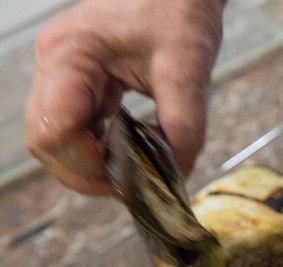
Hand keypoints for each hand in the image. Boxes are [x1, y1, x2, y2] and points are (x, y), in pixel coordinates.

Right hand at [24, 0, 225, 195]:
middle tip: (135, 185)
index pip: (52, 130)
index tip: (129, 179)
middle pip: (46, 143)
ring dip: (93, 166)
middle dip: (88, 173)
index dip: (86, 165)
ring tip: (136, 173)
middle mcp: (55, 65)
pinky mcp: (79, 84)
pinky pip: (77, 130)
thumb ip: (184, 126)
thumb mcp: (188, 67)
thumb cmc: (178, 8)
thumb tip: (176, 174)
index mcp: (70, 54)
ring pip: (57, 142)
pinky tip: (132, 156)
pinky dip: (101, 151)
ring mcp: (62, 75)